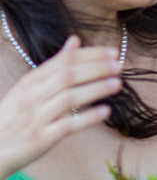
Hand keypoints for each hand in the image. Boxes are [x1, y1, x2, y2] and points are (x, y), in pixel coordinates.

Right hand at [0, 36, 121, 179]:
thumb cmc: (15, 116)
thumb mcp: (29, 87)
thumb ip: (54, 64)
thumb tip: (75, 40)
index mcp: (30, 82)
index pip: (62, 62)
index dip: (89, 55)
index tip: (113, 52)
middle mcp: (32, 97)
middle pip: (67, 77)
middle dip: (95, 69)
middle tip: (119, 65)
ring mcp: (36, 118)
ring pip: (68, 99)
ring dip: (95, 89)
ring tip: (118, 84)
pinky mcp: (41, 139)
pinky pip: (67, 125)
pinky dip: (87, 118)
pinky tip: (105, 111)